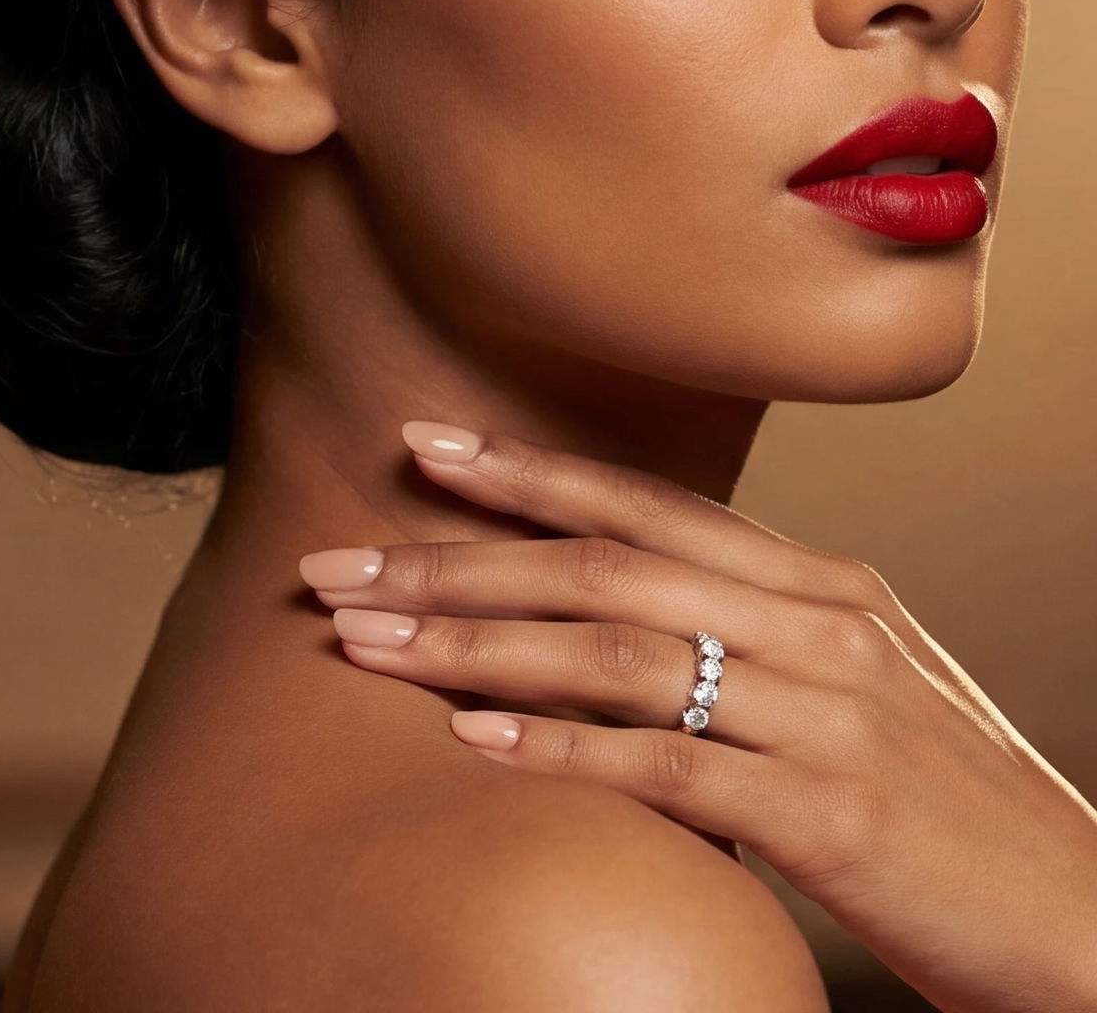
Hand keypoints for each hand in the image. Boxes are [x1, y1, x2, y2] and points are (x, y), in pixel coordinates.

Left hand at [297, 422, 1096, 1012]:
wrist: (1083, 911)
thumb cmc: (945, 798)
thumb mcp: (847, 682)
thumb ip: (741, 637)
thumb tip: (610, 628)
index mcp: (817, 582)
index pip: (643, 505)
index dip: (526, 475)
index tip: (422, 447)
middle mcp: (817, 623)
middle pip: (602, 567)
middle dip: (456, 562)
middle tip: (337, 566)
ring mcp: (827, 710)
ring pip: (617, 652)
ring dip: (476, 647)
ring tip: (364, 645)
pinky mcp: (835, 811)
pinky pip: (673, 765)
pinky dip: (563, 750)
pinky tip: (470, 744)